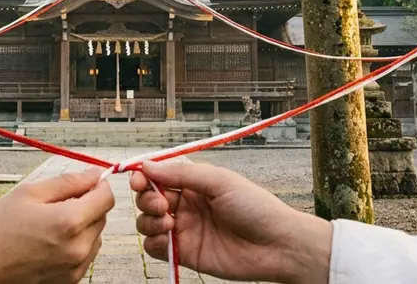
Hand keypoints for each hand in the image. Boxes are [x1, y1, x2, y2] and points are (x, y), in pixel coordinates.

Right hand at [0, 169, 113, 283]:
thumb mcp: (28, 193)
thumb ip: (67, 182)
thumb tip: (94, 174)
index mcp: (69, 222)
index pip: (107, 197)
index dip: (97, 185)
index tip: (85, 183)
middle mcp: (77, 248)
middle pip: (102, 216)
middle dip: (87, 205)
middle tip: (56, 203)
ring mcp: (74, 268)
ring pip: (95, 236)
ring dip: (82, 226)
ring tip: (49, 225)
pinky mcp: (69, 281)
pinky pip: (84, 255)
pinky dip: (74, 245)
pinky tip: (49, 242)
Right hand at [131, 160, 331, 283]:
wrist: (276, 245)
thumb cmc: (256, 208)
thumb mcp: (220, 181)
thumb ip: (182, 173)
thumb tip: (148, 165)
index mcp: (194, 183)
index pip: (159, 175)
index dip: (144, 176)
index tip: (140, 179)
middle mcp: (186, 204)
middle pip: (148, 198)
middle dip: (146, 198)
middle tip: (162, 204)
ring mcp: (185, 229)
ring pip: (147, 222)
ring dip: (148, 220)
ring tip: (168, 222)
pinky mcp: (185, 253)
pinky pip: (155, 247)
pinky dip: (154, 242)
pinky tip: (168, 237)